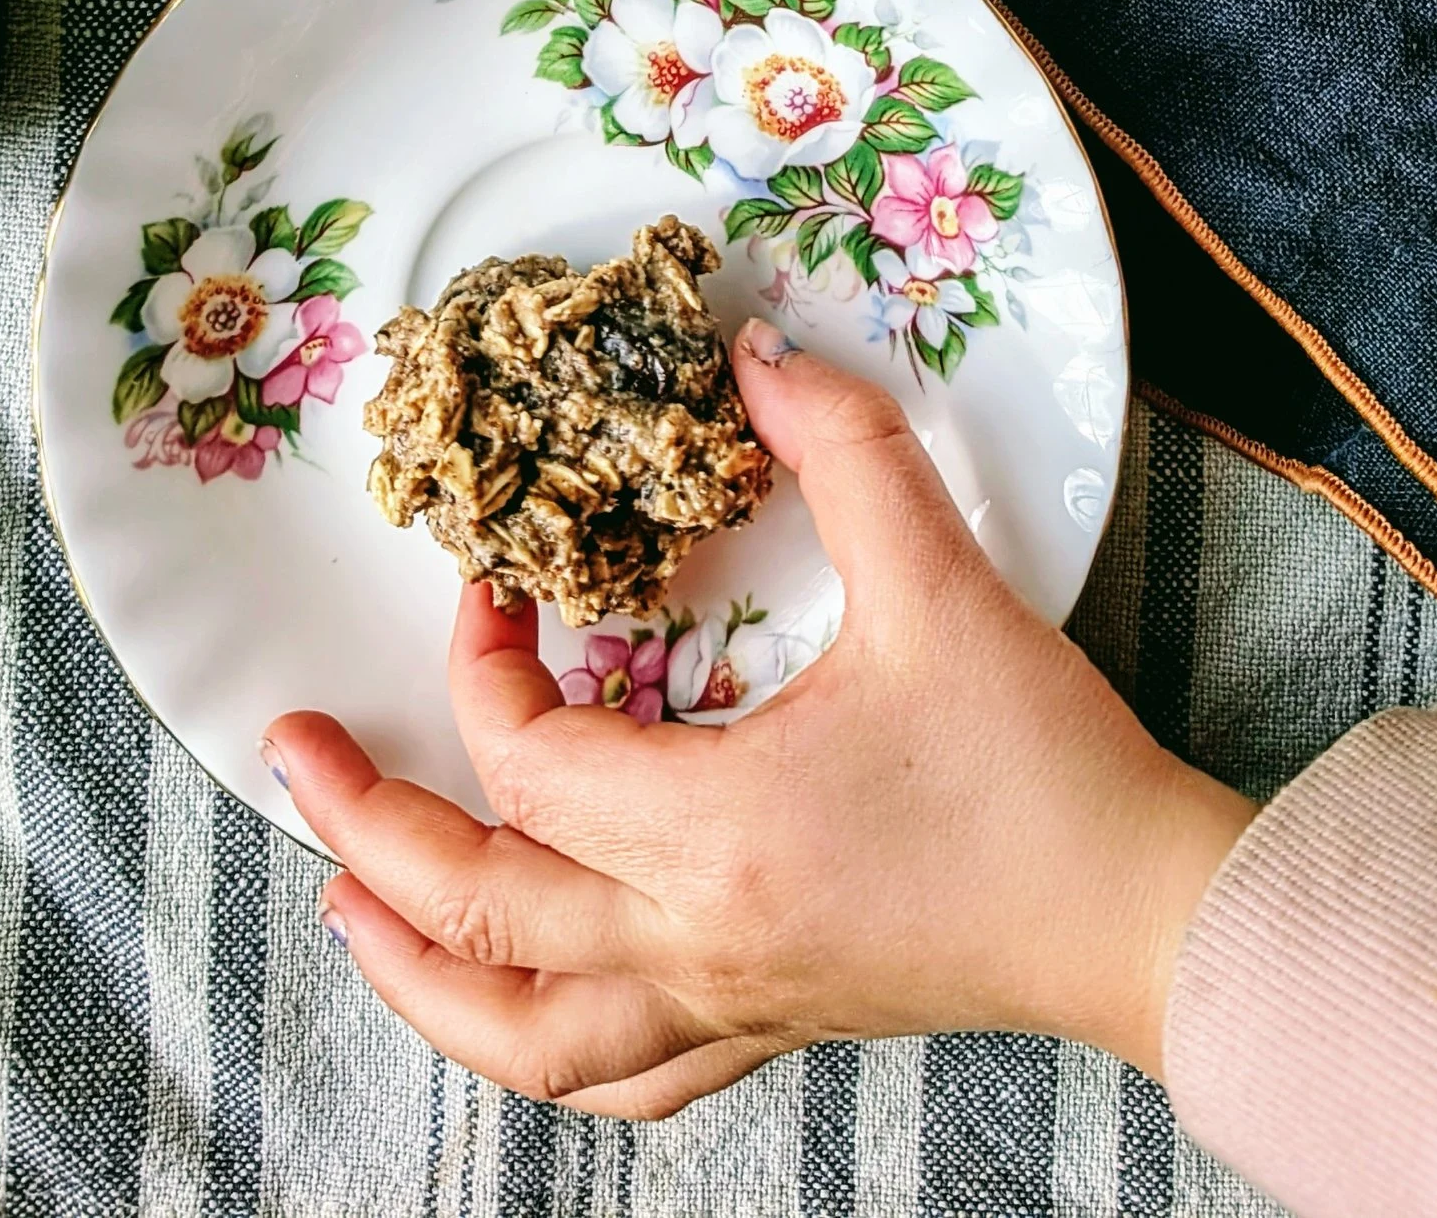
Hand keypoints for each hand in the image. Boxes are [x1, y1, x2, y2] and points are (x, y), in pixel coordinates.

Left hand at [265, 320, 1253, 1117]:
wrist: (1142, 915)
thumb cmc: (1042, 769)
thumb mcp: (942, 583)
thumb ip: (846, 452)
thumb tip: (759, 356)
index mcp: (715, 833)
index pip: (528, 757)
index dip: (481, 662)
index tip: (494, 585)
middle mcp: (696, 939)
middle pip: (474, 917)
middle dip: (361, 833)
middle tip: (294, 755)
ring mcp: (729, 1002)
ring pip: (523, 1044)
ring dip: (416, 977)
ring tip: (345, 909)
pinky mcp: (772, 1027)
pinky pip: (620, 1081)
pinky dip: (538, 1051)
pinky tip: (520, 1006)